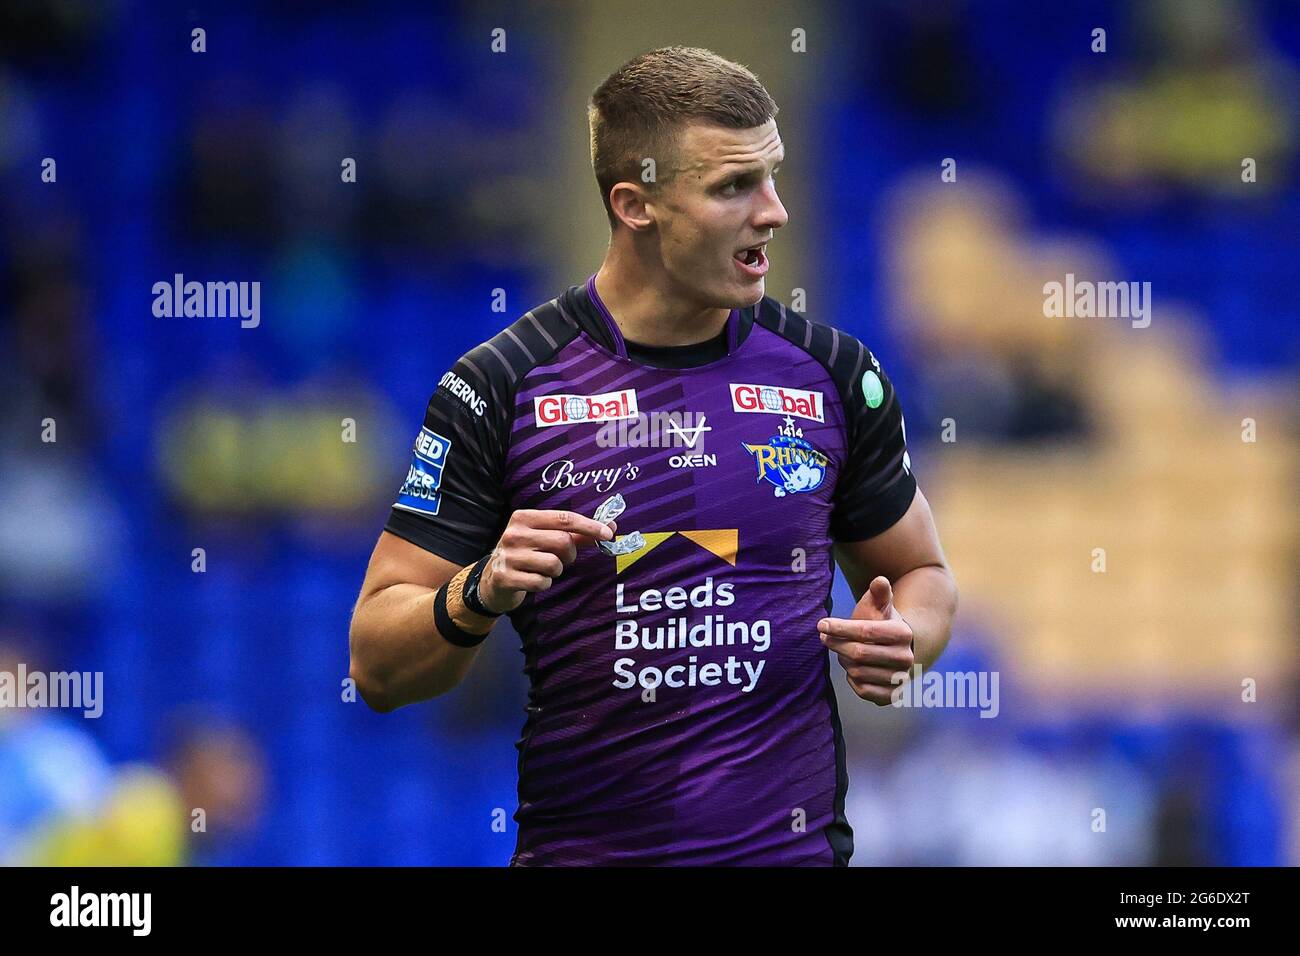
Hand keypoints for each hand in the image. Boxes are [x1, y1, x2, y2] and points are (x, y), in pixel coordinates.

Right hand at [479, 510, 616, 613]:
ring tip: (543, 570)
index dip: (589, 526)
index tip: (608, 534)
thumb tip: (611, 528)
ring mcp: (508, 556)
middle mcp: (514, 533)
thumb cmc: (526, 555)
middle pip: (562, 542)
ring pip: (553, 564)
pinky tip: (532, 581)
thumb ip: (576, 534)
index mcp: (524, 517)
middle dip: (569, 555)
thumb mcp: (545, 539)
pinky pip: (541, 582)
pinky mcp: (505, 577)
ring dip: (556, 571)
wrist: (492, 581)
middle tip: (562, 559)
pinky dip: (543, 584)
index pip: (564, 518)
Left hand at [817, 576, 914, 704]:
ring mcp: (900, 679)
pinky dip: (853, 680)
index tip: (821, 624)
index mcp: (903, 634)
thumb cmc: (881, 623)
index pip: (865, 631)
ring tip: (844, 652)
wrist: (898, 650)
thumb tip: (879, 580)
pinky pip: (862, 690)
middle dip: (837, 644)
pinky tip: (854, 668)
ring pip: (857, 672)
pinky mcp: (891, 696)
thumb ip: (879, 593)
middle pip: (858, 653)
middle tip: (825, 638)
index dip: (840, 628)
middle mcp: (906, 659)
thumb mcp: (880, 606)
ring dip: (845, 661)